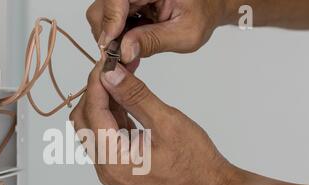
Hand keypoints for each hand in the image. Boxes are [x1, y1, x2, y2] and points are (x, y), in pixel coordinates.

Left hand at [70, 61, 242, 184]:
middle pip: (84, 121)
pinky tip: (125, 97)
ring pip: (94, 126)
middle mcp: (106, 169)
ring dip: (103, 101)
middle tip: (113, 68)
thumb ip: (135, 97)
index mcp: (114, 161)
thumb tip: (111, 74)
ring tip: (121, 78)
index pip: (92, 112)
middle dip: (96, 91)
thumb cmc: (195, 163)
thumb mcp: (166, 122)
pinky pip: (107, 135)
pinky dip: (112, 114)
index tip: (106, 61)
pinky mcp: (120, 165)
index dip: (97, 83)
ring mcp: (112, 169)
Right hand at [86, 0, 228, 62]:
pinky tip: (133, 43)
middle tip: (122, 56)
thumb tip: (124, 52)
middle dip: (109, 34)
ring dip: (113, 37)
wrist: (207, 8)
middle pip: (102, 8)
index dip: (110, 20)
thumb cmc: (202, 15)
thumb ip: (153, 41)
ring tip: (132, 50)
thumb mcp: (185, 34)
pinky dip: (117, 36)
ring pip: (101, 15)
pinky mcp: (124, 4)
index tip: (112, 45)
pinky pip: (108, 20)